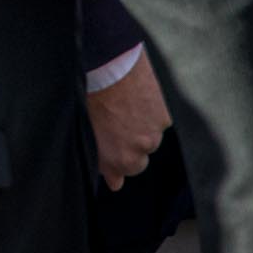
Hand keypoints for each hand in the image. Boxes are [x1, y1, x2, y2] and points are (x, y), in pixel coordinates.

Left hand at [85, 49, 170, 190]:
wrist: (109, 69)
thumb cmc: (90, 97)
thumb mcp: (87, 130)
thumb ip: (102, 158)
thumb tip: (115, 184)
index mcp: (114, 159)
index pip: (120, 175)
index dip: (113, 165)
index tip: (112, 163)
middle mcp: (137, 152)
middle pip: (138, 162)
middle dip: (130, 150)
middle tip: (117, 127)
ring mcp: (153, 136)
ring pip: (150, 140)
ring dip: (140, 129)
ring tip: (124, 106)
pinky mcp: (164, 119)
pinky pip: (159, 121)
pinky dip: (150, 113)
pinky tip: (136, 98)